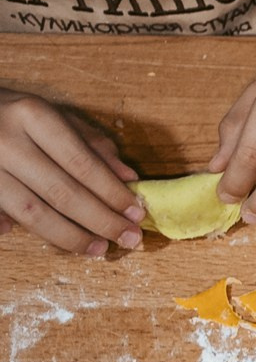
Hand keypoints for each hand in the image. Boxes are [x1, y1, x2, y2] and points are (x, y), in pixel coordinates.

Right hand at [0, 87, 142, 254]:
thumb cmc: (14, 113)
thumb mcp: (53, 114)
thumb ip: (92, 144)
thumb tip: (129, 178)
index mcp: (32, 115)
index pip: (81, 163)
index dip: (112, 193)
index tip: (137, 214)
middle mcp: (5, 141)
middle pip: (61, 192)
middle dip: (100, 221)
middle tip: (128, 238)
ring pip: (31, 212)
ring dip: (71, 236)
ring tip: (99, 248)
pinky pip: (1, 217)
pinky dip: (28, 233)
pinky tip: (55, 241)